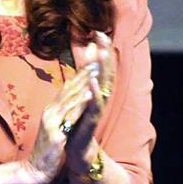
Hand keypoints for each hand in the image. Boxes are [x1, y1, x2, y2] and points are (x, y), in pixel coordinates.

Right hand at [23, 62, 96, 183]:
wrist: (34, 170)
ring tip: (95, 68)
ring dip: (83, 82)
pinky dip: (79, 104)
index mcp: (52, 110)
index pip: (68, 88)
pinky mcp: (56, 133)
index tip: (93, 59)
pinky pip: (70, 116)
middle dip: (84, 71)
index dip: (81, 73)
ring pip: (70, 98)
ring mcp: (52, 121)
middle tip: (96, 55)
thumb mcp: (54, 127)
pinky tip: (89, 94)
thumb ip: (60, 112)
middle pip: (70, 88)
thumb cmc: (46, 150)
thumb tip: (68, 97)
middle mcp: (51, 111)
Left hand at [65, 31, 115, 175]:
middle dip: (104, 53)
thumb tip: (86, 62)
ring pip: (103, 85)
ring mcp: (96, 109)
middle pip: (104, 72)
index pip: (100, 66)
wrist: (77, 152)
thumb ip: (84, 82)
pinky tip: (93, 81)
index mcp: (96, 92)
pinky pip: (94, 105)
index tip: (98, 31)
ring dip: (103, 69)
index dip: (100, 49)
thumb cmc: (78, 125)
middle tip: (102, 35)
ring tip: (103, 52)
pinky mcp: (91, 121)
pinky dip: (94, 92)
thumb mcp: (80, 100)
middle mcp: (99, 98)